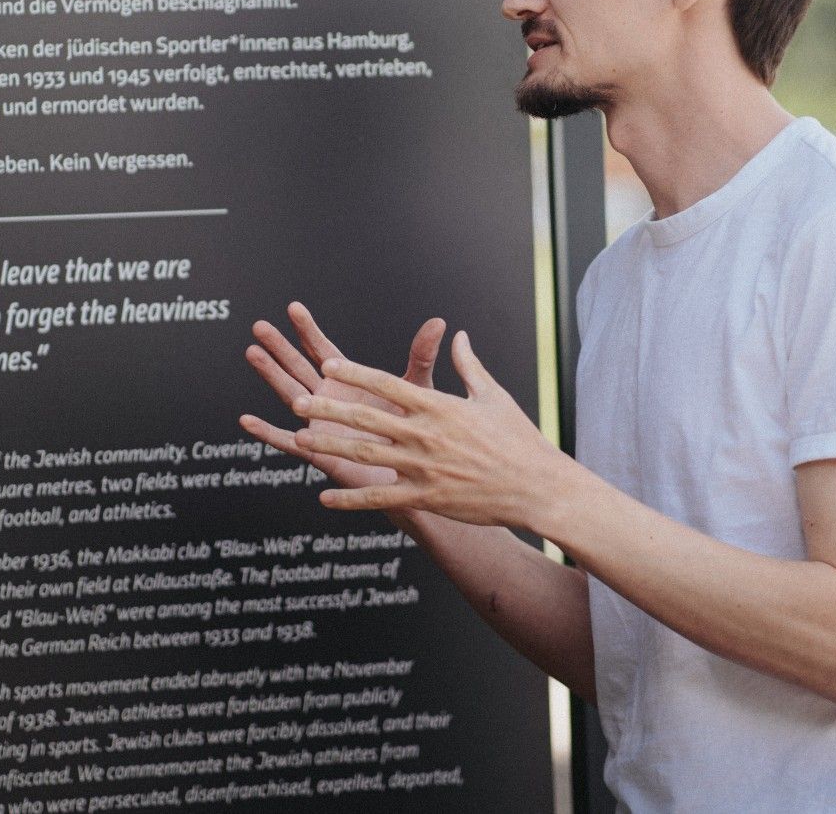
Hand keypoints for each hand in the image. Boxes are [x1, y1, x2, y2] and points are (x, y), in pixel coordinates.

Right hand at [239, 302, 444, 490]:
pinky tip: (247, 422)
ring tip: (252, 353)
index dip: (308, 330)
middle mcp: (330, 400)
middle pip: (299, 367)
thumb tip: (439, 322)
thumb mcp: (418, 389)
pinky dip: (267, 433)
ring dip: (270, 375)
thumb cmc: (419, 433)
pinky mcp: (319, 450)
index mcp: (349, 382)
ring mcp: (321, 424)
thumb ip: (421, 356)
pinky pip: (288, 442)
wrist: (418, 475)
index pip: (323, 350)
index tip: (294, 308)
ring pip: (290, 395)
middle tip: (260, 326)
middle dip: (280, 347)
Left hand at [291, 331, 571, 529]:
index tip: (328, 363)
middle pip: (367, 417)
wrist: (537, 486)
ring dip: (331, 448)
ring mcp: (423, 468)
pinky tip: (325, 499)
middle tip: (298, 401)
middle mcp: (425, 434)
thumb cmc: (518, 439)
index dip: (356, 373)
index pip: (388, 384)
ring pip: (366, 455)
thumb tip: (457, 335)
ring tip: (301, 441)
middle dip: (330, 408)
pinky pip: (380, 498)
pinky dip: (351, 500)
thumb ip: (467, 364)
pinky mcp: (426, 497)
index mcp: (439, 406)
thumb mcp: (492, 395)